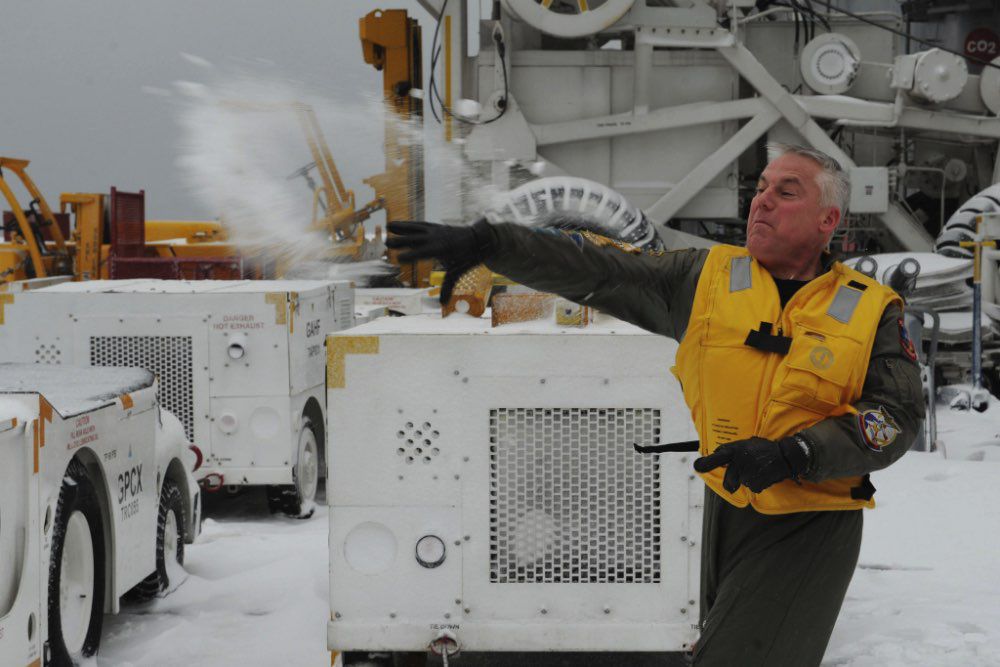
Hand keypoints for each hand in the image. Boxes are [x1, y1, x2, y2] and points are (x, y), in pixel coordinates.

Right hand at [386, 219, 497, 303]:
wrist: (478, 238)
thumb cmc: (467, 257)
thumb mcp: (458, 272)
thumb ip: (448, 287)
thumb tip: (442, 304)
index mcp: (442, 250)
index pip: (424, 253)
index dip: (411, 255)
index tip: (399, 258)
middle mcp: (436, 238)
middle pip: (416, 239)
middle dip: (402, 241)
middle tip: (387, 243)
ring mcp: (435, 231)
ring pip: (416, 228)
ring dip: (402, 228)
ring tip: (387, 226)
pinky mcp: (434, 226)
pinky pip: (419, 225)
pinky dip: (408, 224)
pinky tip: (397, 225)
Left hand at [693, 436, 809, 493]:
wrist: (785, 456)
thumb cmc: (764, 448)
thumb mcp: (747, 443)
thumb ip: (731, 449)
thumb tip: (716, 453)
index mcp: (736, 450)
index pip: (718, 457)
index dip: (706, 463)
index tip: (696, 466)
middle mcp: (740, 461)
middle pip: (728, 481)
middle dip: (732, 483)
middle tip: (742, 477)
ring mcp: (748, 473)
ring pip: (741, 483)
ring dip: (748, 480)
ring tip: (758, 470)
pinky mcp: (756, 483)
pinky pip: (753, 488)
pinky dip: (758, 483)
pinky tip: (764, 474)